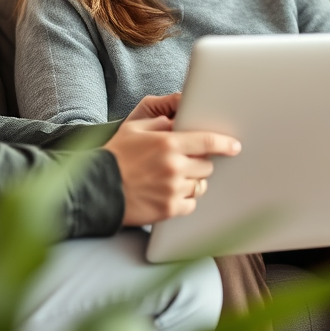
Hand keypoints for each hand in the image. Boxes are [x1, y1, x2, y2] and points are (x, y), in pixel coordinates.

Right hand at [104, 94, 241, 225]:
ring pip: (200, 185)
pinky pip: (191, 204)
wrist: (95, 188)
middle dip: (200, 163)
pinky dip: (185, 200)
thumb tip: (177, 120)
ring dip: (193, 181)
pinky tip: (171, 194)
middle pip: (207, 165)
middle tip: (185, 162)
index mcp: (168, 143)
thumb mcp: (134, 128)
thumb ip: (160, 122)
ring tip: (174, 179)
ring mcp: (172, 190)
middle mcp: (174, 167)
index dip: (225, 144)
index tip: (235, 147)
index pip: (207, 142)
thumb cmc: (114, 156)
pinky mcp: (168, 210)